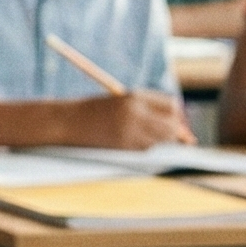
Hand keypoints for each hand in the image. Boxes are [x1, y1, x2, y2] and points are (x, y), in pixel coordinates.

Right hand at [67, 90, 196, 148]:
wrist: (68, 122)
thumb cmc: (95, 110)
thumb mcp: (122, 101)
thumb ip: (148, 108)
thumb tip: (178, 127)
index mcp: (135, 97)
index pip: (171, 106)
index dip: (176, 114)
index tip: (175, 120)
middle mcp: (135, 114)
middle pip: (171, 125)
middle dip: (175, 131)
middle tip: (170, 134)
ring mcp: (130, 132)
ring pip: (160, 140)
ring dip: (158, 140)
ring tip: (141, 134)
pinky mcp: (124, 146)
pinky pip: (146, 149)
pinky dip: (144, 146)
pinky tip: (130, 141)